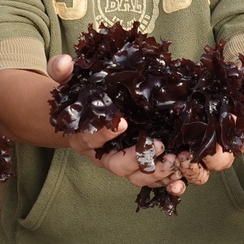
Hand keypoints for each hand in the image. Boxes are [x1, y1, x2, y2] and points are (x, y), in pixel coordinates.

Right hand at [46, 53, 186, 193]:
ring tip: (176, 160)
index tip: (122, 122)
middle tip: (159, 145)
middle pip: (117, 165)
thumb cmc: (82, 97)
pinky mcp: (139, 165)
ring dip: (157, 172)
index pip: (90, 138)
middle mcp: (103, 154)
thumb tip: (63, 63)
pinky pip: (153, 178)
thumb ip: (62, 72)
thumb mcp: (69, 82)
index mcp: (84, 137)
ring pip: (137, 176)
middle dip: (137, 159)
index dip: (104, 134)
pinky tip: (181, 177)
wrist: (90, 113)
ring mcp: (122, 162)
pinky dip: (167, 180)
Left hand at [179, 69, 243, 185]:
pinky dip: (176, 186)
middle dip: (211, 158)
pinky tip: (171, 184)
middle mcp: (218, 153)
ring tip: (178, 157)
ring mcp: (198, 161)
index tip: (229, 116)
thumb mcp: (236, 84)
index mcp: (234, 136)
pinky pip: (180, 181)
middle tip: (198, 145)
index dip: (239, 133)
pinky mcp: (178, 165)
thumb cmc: (219, 93)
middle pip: (221, 162)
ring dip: (191, 171)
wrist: (198, 99)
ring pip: (201, 176)